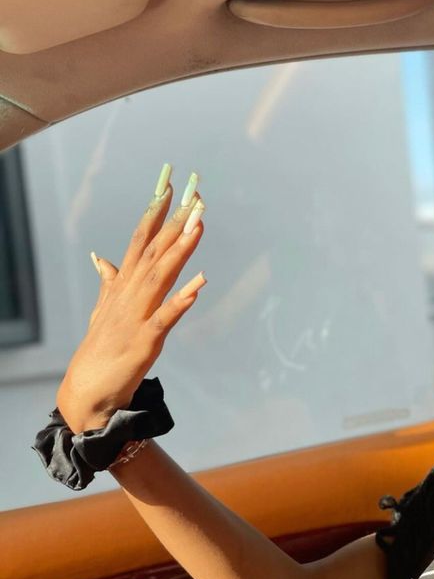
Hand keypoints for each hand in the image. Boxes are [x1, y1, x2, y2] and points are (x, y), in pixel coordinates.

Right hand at [57, 164, 206, 432]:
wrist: (88, 392)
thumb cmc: (100, 349)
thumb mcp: (104, 310)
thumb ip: (107, 281)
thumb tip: (100, 257)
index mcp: (123, 286)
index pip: (140, 241)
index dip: (155, 213)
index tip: (168, 186)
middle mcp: (129, 295)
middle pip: (155, 252)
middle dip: (175, 223)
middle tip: (195, 195)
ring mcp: (137, 316)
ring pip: (161, 276)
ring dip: (181, 250)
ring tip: (199, 226)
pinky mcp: (145, 341)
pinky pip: (166, 317)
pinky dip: (181, 300)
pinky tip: (199, 283)